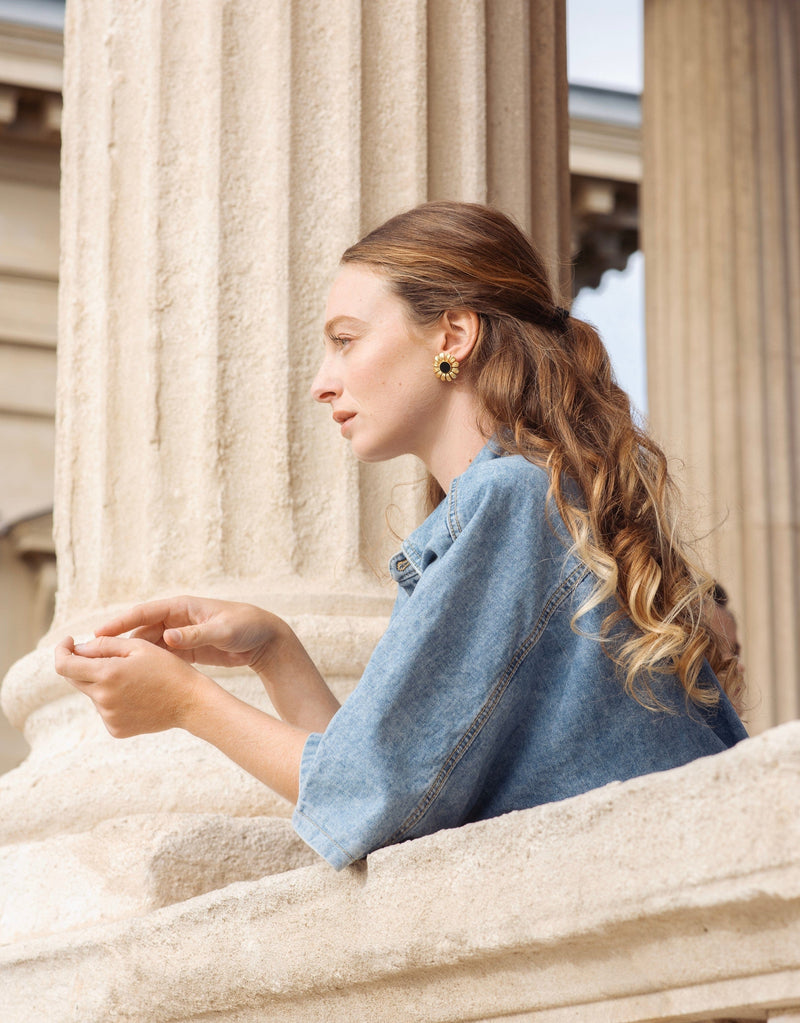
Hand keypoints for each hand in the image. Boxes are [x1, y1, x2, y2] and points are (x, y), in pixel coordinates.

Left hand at [54, 635, 214, 737]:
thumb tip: (78, 649)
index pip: (64, 666)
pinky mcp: (115, 729)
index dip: (61, 651)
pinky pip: (105, 710)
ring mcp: (108, 716)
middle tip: (107, 657)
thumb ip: (104, 645)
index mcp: (107, 674)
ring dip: (103, 683)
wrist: (190, 702)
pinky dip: (113, 700)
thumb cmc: (167, 669)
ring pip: (93, 693)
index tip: (69, 643)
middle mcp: (103, 698)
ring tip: (135, 680)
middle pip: (75, 679)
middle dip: (83, 665)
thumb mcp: (138, 647)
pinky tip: (136, 697)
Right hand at [94, 595, 286, 670]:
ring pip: (147, 646)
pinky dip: (147, 666)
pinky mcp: (186, 650)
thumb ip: (196, 634)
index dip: (120, 623)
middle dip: (117, 643)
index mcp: (182, 607)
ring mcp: (180, 635)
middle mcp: (177, 619)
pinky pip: (160, 657)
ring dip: (129, 657)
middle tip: (93, 657)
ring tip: (107, 671)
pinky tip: (133, 680)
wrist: (266, 639)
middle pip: (140, 630)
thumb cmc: (247, 627)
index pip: (144, 612)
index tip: (98, 634)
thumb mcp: (223, 630)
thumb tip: (167, 637)